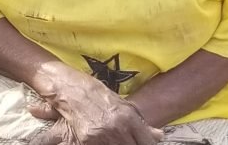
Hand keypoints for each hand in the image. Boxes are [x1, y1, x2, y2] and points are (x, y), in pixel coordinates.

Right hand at [34, 71, 163, 144]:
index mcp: (129, 117)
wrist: (67, 87)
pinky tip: (103, 140)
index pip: (147, 142)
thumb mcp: (121, 103)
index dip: (147, 144)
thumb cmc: (94, 92)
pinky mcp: (87, 139)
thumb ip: (140, 121)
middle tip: (129, 141)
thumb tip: (159, 135)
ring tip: (115, 139)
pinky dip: (103, 144)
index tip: (143, 143)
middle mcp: (118, 127)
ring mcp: (102, 134)